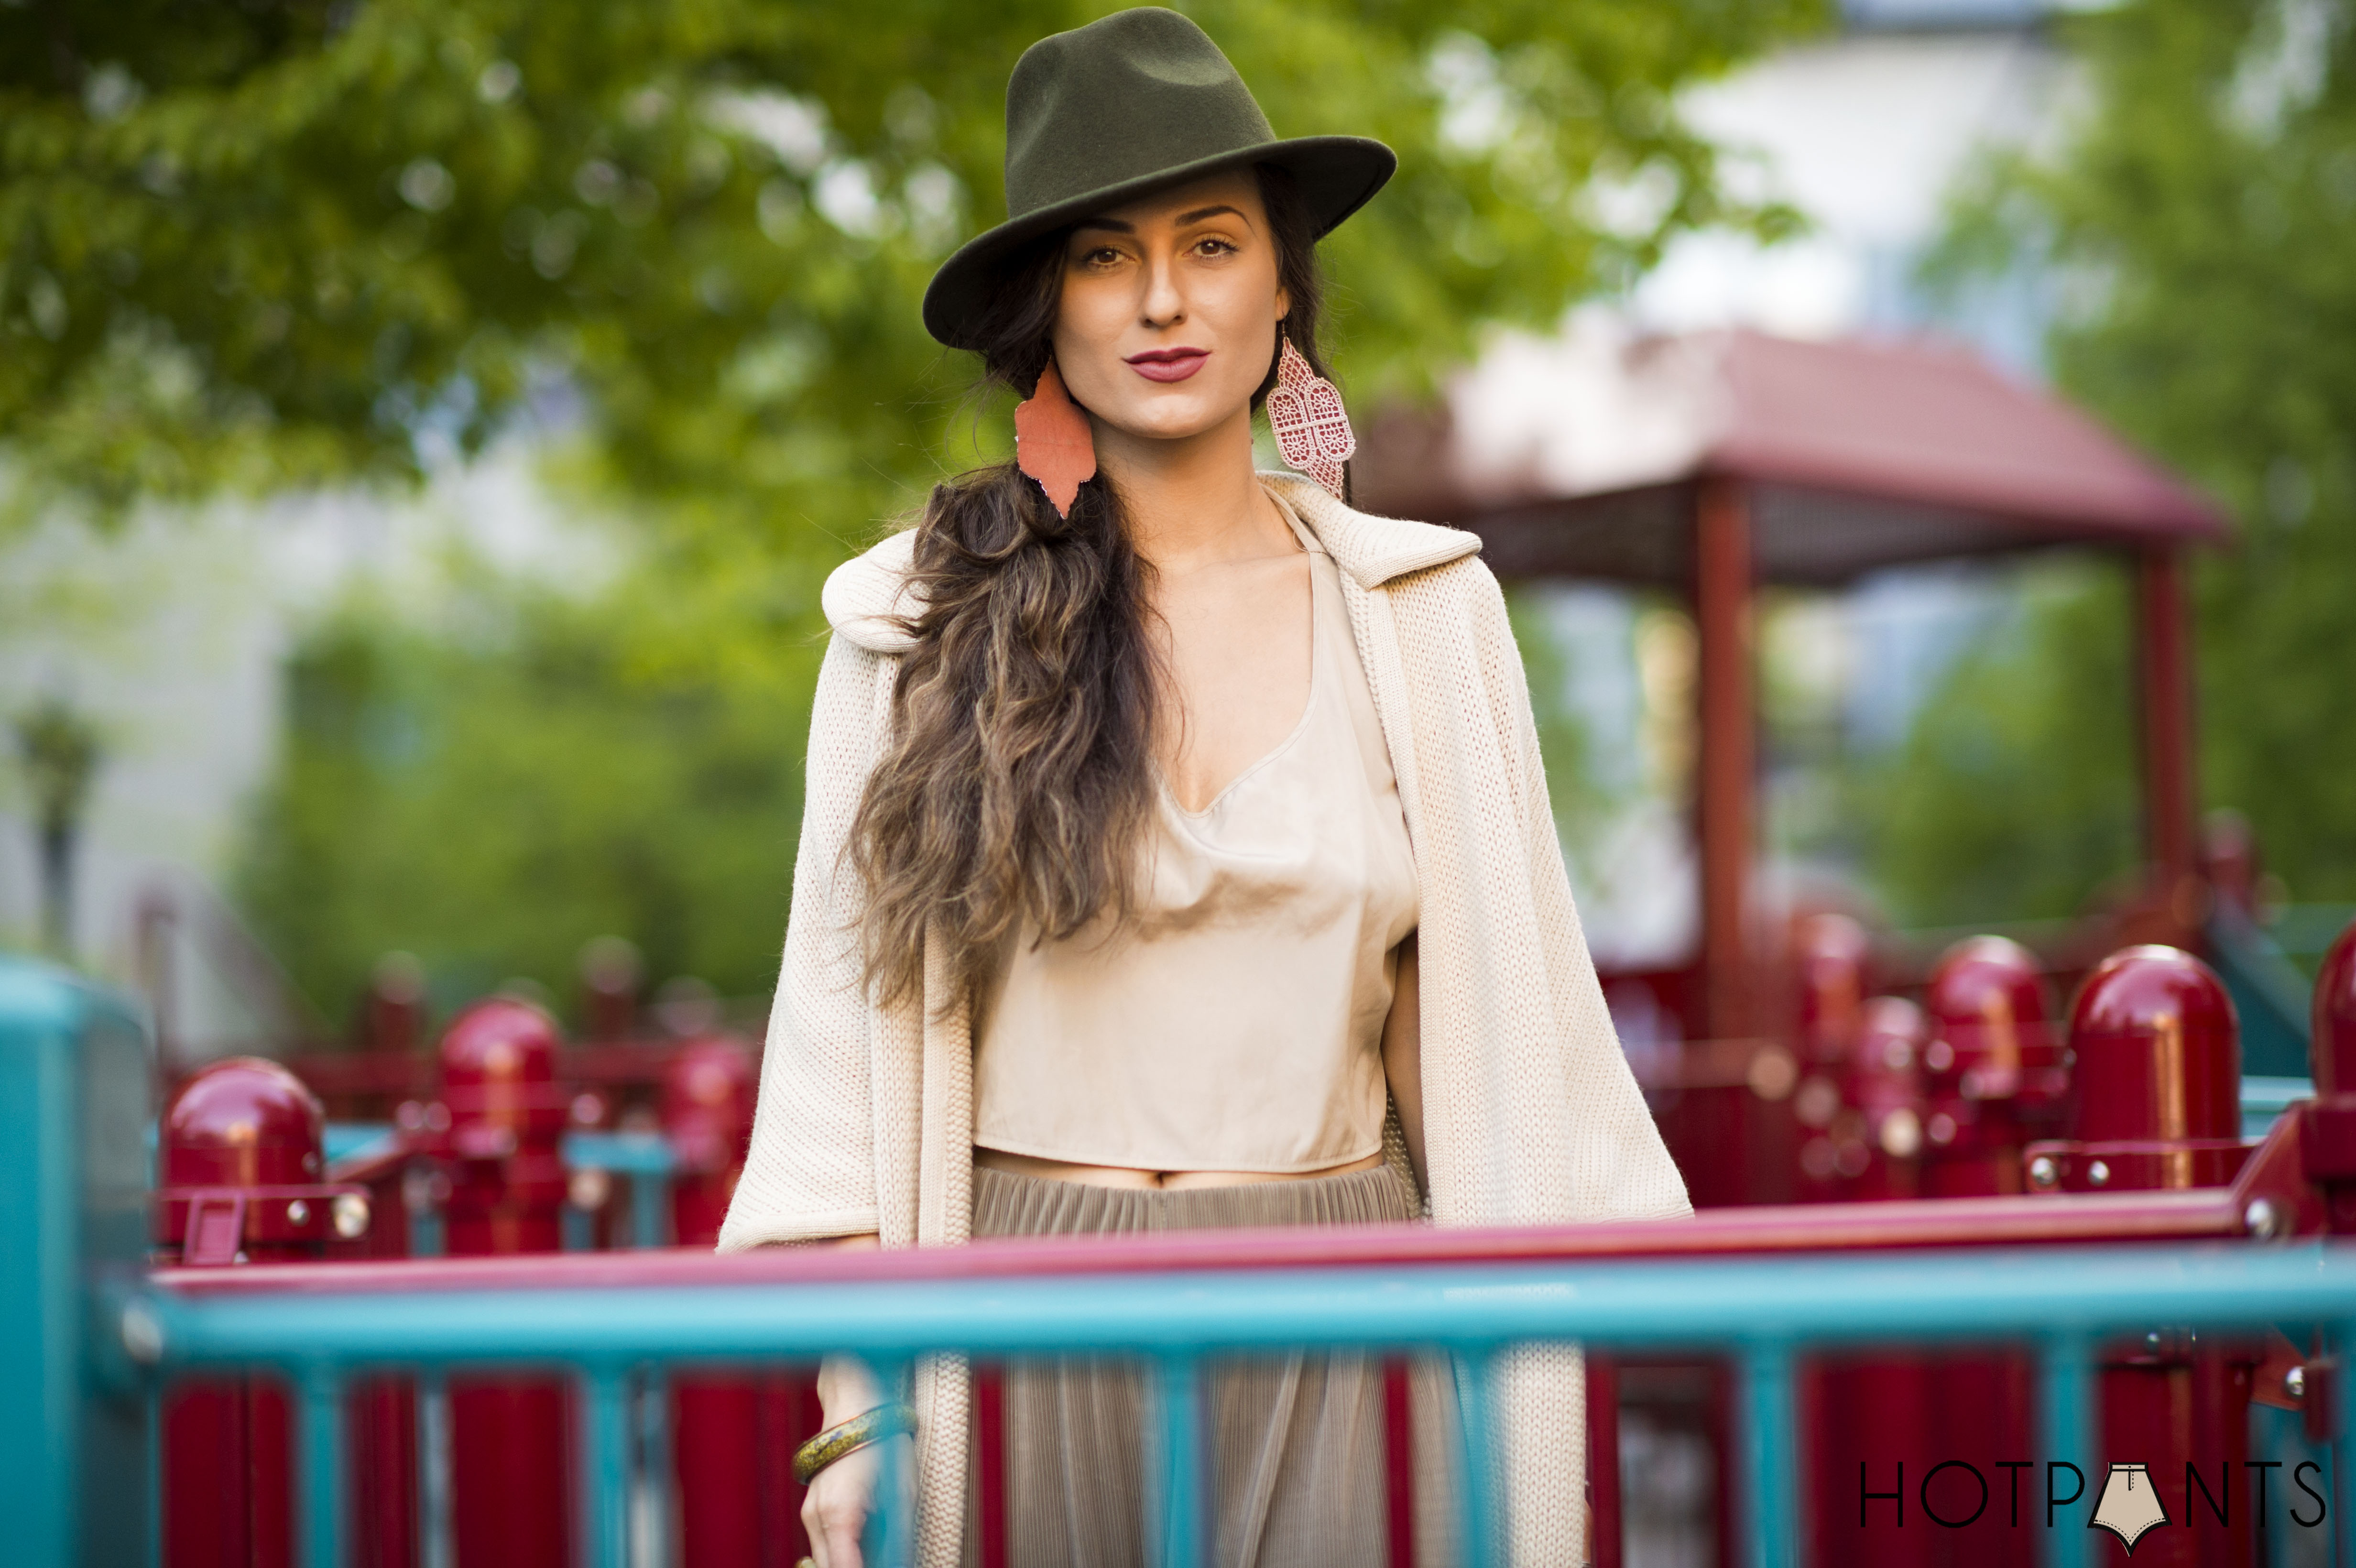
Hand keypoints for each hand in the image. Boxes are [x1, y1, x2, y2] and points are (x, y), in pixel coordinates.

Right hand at [802, 1432, 912, 1567]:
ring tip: (878, 1552)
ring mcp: (810, 1514)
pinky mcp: (812, 1509)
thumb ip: (899, 1538)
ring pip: (824, 1560)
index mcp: (840, 1514)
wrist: (855, 1406)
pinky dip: (842, 1551)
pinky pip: (824, 1544)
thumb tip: (901, 1563)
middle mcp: (817, 1518)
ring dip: (848, 1562)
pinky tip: (865, 1543)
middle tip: (886, 1561)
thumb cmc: (884, 1443)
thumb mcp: (903, 1492)